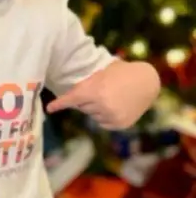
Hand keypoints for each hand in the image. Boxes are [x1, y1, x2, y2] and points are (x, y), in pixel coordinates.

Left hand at [46, 60, 160, 129]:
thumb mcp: (103, 73)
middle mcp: (103, 106)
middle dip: (86, 99)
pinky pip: (102, 122)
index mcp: (96, 91)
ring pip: (92, 115)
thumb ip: (87, 85)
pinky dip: (105, 116)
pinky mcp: (119, 124)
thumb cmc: (122, 73)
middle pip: (82, 107)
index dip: (60, 104)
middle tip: (101, 89)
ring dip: (96, 108)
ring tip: (112, 95)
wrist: (147, 81)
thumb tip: (72, 99)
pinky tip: (117, 105)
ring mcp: (112, 117)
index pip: (73, 99)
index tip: (49, 109)